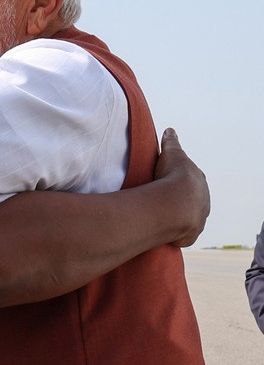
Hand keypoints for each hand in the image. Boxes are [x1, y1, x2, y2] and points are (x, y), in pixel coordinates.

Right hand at [154, 128, 209, 246]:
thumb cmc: (174, 175)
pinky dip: (174, 233)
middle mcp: (203, 200)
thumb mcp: (171, 153)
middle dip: (180, 199)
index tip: (168, 180)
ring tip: (161, 215)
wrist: (175, 204)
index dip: (179, 179)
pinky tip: (163, 230)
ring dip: (177, 217)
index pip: (191, 179)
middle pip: (192, 199)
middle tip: (162, 198)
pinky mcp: (190, 234)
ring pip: (188, 217)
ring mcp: (198, 218)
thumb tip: (170, 130)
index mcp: (199, 181)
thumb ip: (171, 142)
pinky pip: (182, 234)